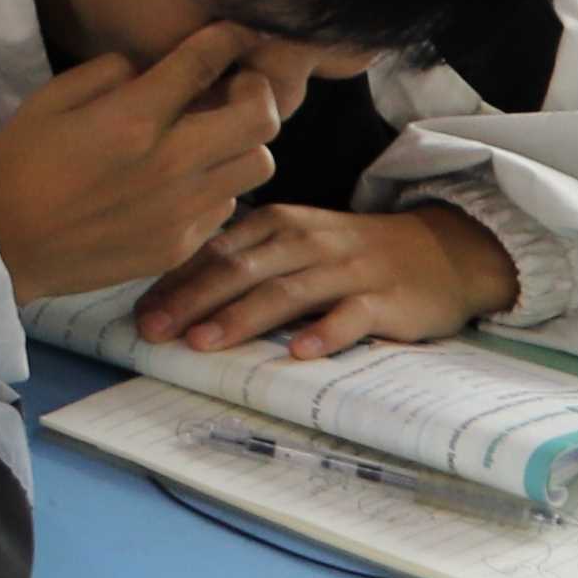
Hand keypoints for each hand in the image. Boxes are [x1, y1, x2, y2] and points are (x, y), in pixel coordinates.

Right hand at [0, 25, 295, 300]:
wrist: (0, 244)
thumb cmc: (18, 163)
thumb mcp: (50, 98)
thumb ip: (110, 74)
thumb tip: (154, 69)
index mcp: (132, 118)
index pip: (205, 62)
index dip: (231, 37)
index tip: (237, 32)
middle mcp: (169, 163)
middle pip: (260, 118)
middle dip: (257, 90)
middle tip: (235, 87)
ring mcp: (180, 210)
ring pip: (259, 165)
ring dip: (244, 143)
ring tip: (213, 138)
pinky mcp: (180, 246)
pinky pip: (227, 205)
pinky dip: (217, 185)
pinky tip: (183, 181)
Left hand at [136, 199, 516, 356]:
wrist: (438, 249)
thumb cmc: (348, 253)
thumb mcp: (294, 242)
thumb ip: (243, 260)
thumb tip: (174, 293)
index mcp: (277, 224)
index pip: (216, 251)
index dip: (174, 282)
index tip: (138, 314)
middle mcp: (307, 242)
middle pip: (241, 270)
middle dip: (192, 301)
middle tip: (154, 331)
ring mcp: (347, 270)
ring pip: (287, 292)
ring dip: (242, 318)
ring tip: (203, 342)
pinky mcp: (386, 300)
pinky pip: (353, 316)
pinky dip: (326, 332)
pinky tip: (299, 352)